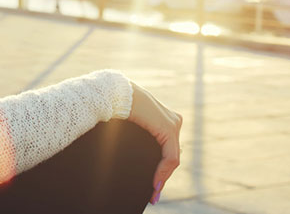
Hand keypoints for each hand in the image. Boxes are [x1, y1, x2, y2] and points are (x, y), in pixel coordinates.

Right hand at [127, 82, 181, 204]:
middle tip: (154, 194)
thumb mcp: (133, 125)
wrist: (114, 94)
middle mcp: (174, 120)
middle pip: (170, 156)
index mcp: (166, 119)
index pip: (168, 150)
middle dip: (162, 177)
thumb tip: (141, 161)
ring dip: (163, 177)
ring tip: (154, 192)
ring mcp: (174, 124)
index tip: (154, 188)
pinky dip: (163, 172)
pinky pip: (170, 157)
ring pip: (172, 158)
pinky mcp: (169, 129)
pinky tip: (155, 183)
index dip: (162, 170)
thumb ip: (143, 136)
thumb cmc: (118, 107)